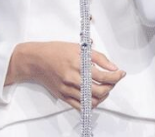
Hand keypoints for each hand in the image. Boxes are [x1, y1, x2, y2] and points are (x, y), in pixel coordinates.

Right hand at [6, 41, 126, 109]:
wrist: (34, 60)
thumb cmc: (54, 51)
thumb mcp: (77, 47)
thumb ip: (97, 57)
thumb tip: (113, 67)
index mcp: (77, 63)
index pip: (103, 76)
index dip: (116, 76)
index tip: (120, 73)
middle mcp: (72, 78)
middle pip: (100, 91)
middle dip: (111, 86)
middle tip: (112, 80)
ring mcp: (67, 89)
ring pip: (92, 101)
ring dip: (103, 96)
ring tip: (103, 88)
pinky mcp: (63, 96)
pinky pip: (81, 106)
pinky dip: (91, 103)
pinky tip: (93, 96)